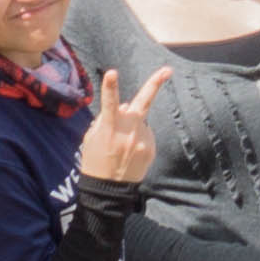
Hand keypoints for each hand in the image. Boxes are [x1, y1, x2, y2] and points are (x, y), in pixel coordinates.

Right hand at [78, 64, 169, 186]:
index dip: (110, 87)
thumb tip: (127, 105)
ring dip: (133, 125)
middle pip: (143, 102)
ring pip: (140, 121)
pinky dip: (138, 137)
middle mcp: (129, 132)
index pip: (109, 103)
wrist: (109, 191)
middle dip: (155, 83)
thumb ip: (106, 119)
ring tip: (121, 146)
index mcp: (109, 128)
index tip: (112, 73)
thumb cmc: (95, 160)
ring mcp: (142, 141)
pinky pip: (145, 134)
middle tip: (167, 69)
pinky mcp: (151, 148)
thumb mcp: (91, 138)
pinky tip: (129, 152)